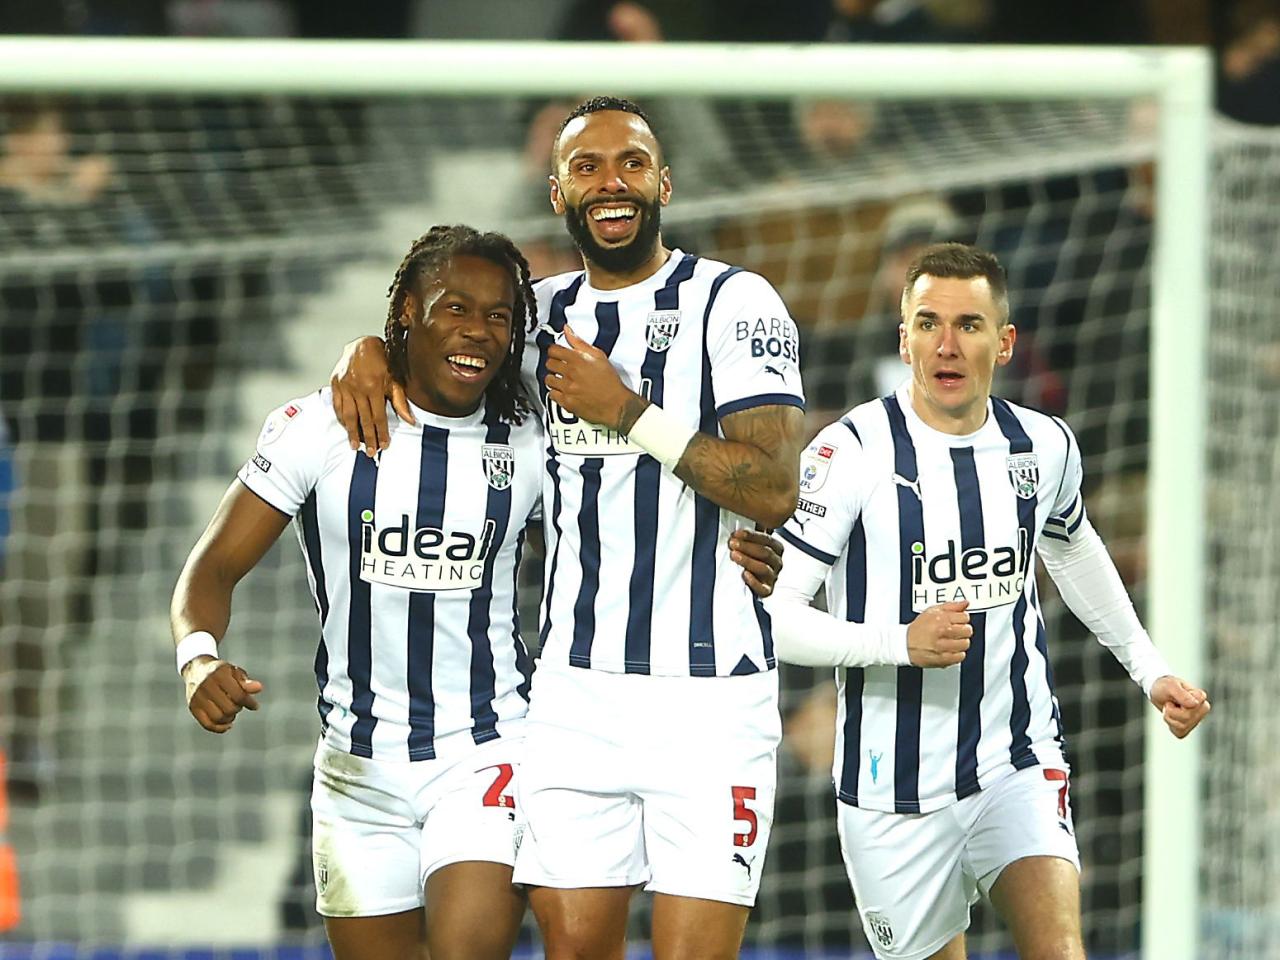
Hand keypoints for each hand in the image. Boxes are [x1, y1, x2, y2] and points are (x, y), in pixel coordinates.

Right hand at [183, 656, 263, 733]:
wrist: (197, 669)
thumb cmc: (221, 672)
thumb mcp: (235, 672)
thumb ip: (246, 683)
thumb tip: (259, 688)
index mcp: (219, 674)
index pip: (238, 695)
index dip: (249, 702)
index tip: (255, 706)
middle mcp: (205, 685)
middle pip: (228, 708)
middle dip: (238, 709)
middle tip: (239, 705)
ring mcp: (196, 697)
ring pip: (218, 718)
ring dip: (229, 719)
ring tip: (232, 712)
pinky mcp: (192, 707)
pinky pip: (207, 724)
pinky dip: (219, 728)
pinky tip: (228, 724)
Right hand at [329, 336, 413, 456]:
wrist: (362, 344)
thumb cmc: (382, 360)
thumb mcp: (395, 378)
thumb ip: (400, 401)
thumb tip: (411, 421)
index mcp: (374, 386)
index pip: (378, 416)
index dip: (381, 432)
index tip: (383, 445)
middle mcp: (357, 387)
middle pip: (363, 419)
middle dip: (367, 437)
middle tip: (370, 453)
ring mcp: (344, 386)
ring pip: (348, 415)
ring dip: (352, 432)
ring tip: (355, 446)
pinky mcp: (335, 384)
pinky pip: (337, 406)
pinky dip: (341, 419)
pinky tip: (345, 428)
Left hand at [543, 325, 643, 431]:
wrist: (616, 404)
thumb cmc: (610, 382)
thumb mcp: (598, 356)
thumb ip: (579, 342)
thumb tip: (568, 330)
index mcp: (578, 360)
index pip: (553, 350)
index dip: (554, 350)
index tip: (556, 352)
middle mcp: (571, 373)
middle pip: (549, 363)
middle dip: (554, 363)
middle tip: (560, 366)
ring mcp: (568, 388)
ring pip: (548, 379)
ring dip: (554, 378)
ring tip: (562, 379)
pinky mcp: (566, 402)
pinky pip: (552, 394)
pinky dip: (556, 392)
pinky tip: (564, 390)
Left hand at [729, 528, 783, 597]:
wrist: (751, 580)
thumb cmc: (751, 558)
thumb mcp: (751, 543)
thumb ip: (750, 535)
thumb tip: (742, 523)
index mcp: (776, 548)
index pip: (767, 539)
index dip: (751, 536)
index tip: (737, 533)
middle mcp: (777, 562)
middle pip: (766, 553)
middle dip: (747, 547)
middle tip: (733, 543)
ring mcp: (773, 577)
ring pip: (764, 568)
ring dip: (748, 561)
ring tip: (735, 556)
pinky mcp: (767, 590)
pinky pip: (763, 589)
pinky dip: (754, 582)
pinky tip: (745, 574)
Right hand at [906, 601, 970, 667]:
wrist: (905, 644)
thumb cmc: (918, 629)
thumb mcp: (932, 611)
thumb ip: (951, 606)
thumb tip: (965, 603)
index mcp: (941, 619)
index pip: (965, 617)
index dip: (962, 619)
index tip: (958, 621)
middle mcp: (942, 632)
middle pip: (967, 631)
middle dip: (963, 630)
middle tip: (956, 631)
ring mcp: (943, 646)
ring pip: (965, 644)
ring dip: (960, 643)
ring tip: (952, 641)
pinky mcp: (943, 659)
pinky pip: (960, 657)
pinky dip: (957, 654)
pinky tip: (950, 650)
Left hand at [1149, 675, 1209, 738]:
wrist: (1158, 692)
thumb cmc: (1165, 687)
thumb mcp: (1170, 685)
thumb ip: (1182, 694)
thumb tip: (1195, 704)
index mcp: (1200, 697)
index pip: (1194, 706)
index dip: (1179, 701)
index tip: (1176, 693)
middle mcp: (1202, 709)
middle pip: (1187, 717)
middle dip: (1172, 711)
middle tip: (1170, 702)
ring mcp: (1195, 720)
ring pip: (1182, 726)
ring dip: (1169, 717)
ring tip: (1169, 708)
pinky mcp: (1187, 728)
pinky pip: (1179, 733)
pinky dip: (1171, 725)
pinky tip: (1170, 717)